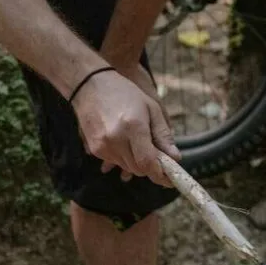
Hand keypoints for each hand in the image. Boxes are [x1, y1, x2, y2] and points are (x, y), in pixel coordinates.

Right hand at [103, 64, 178, 181]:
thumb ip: (163, 135)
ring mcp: (103, 146)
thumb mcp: (151, 108)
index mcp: (133, 127)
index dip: (161, 174)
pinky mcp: (95, 149)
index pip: (148, 163)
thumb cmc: (124, 93)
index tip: (170, 179)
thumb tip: (176, 158)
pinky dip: (124, 157)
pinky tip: (124, 141)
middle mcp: (116, 140)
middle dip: (150, 167)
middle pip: (139, 169)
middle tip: (158, 157)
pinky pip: (115, 162)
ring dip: (137, 162)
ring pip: (127, 167)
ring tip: (138, 143)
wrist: (89, 85)